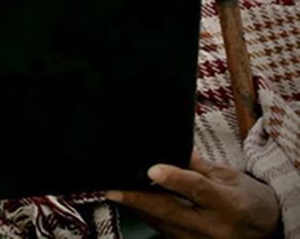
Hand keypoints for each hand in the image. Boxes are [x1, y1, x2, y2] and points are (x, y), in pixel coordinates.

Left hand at [107, 149, 280, 238]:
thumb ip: (199, 165)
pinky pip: (163, 231)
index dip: (174, 179)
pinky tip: (135, 204)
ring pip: (162, 224)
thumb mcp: (229, 176)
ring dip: (138, 207)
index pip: (198, 189)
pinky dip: (148, 217)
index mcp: (229, 204)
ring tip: (116, 191)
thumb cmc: (246, 199)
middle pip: (171, 212)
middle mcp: (215, 228)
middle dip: (138, 200)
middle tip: (113, 190)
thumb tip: (176, 145)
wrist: (264, 229)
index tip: (152, 170)